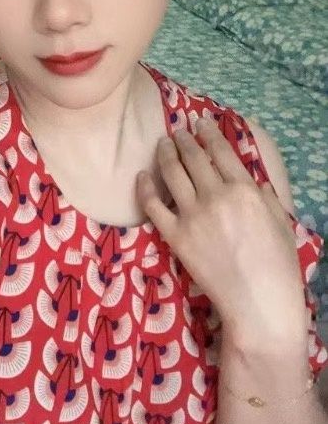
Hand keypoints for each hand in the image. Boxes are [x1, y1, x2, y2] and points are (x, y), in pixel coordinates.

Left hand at [136, 117, 307, 341]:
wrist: (258, 301)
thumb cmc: (277, 265)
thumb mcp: (281, 222)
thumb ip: (266, 197)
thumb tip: (254, 182)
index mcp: (244, 189)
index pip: (220, 151)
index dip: (208, 132)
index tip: (200, 122)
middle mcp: (216, 195)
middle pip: (193, 157)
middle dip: (184, 139)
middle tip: (177, 131)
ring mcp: (192, 214)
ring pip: (171, 173)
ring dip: (165, 154)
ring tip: (162, 145)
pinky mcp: (175, 235)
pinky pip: (152, 205)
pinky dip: (145, 187)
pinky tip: (141, 176)